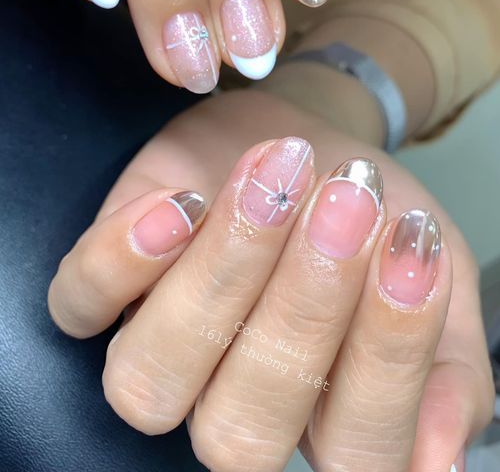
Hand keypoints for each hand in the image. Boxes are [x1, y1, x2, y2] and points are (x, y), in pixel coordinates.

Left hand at [48, 92, 493, 471]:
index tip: (411, 246)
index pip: (353, 452)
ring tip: (275, 183)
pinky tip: (181, 204)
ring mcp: (160, 346)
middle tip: (348, 202)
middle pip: (237, 432)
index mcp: (323, 420)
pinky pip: (79, 304)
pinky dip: (121, 260)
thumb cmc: (373, 218)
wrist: (310, 143)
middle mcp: (229, 402)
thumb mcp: (435, 278)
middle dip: (300, 308)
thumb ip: (447, 370)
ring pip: (146, 380)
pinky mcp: (107, 282)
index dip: (384, 357)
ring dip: (218, 277)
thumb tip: (440, 465)